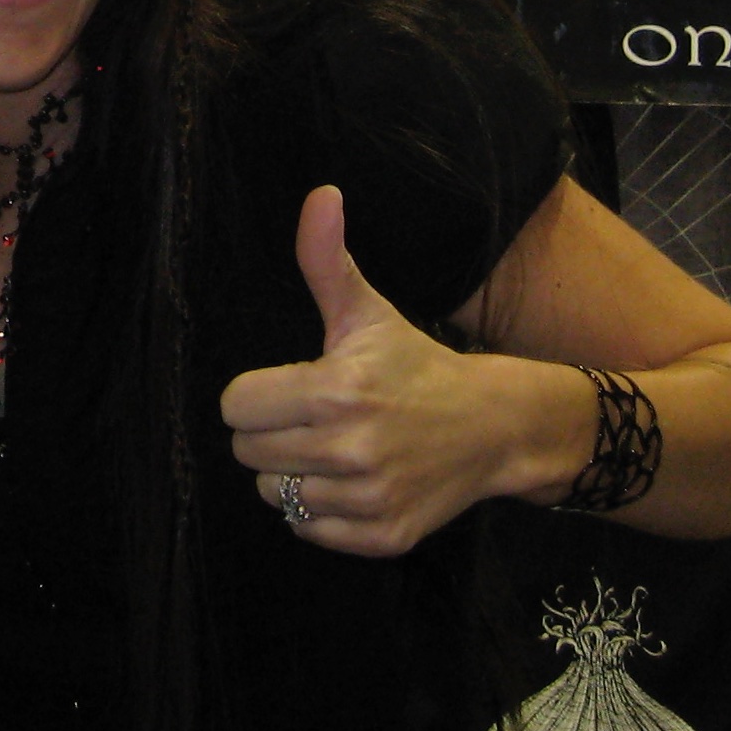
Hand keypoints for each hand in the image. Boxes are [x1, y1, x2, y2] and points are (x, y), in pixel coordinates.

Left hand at [221, 185, 548, 556]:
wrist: (493, 428)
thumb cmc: (417, 365)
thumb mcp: (368, 313)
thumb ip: (326, 260)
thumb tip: (320, 194)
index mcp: (337, 390)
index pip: (236, 406)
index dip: (254, 394)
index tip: (288, 387)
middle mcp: (351, 448)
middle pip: (248, 452)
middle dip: (271, 432)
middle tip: (312, 418)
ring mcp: (368, 497)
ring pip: (273, 494)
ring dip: (292, 473)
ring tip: (331, 449)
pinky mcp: (383, 536)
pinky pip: (307, 529)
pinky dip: (318, 511)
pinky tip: (350, 481)